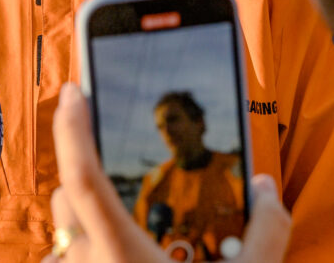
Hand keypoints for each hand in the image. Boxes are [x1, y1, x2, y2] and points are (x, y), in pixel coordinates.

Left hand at [43, 83, 290, 262]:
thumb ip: (268, 229)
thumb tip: (267, 184)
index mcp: (121, 252)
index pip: (82, 173)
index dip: (73, 125)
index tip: (74, 88)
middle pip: (67, 196)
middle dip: (83, 168)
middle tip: (111, 156)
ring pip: (64, 233)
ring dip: (85, 220)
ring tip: (122, 223)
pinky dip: (86, 256)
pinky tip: (118, 262)